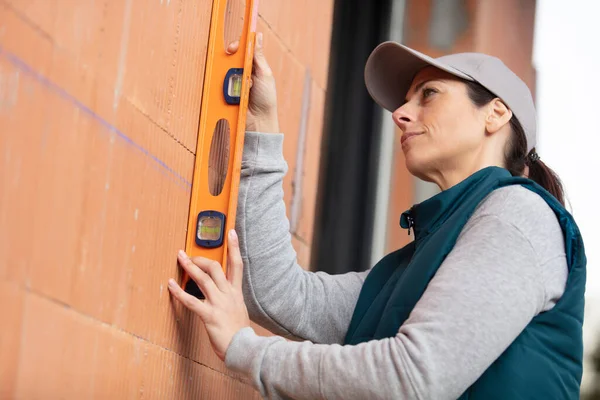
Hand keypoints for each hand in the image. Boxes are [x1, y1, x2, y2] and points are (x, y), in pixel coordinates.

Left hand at [168, 230, 249, 360]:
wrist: (244, 348)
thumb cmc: (239, 333)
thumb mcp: (239, 310)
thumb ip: (231, 299)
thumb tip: (223, 293)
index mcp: (236, 293)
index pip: (237, 264)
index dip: (234, 247)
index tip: (231, 232)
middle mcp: (228, 294)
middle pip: (216, 268)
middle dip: (201, 259)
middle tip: (189, 255)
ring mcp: (219, 304)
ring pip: (203, 280)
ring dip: (190, 267)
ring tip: (180, 259)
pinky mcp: (209, 316)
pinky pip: (191, 301)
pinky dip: (179, 292)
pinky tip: (170, 285)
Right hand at [227, 32, 279, 132]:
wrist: (259, 121)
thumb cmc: (266, 99)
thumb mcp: (265, 75)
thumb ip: (259, 56)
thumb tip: (258, 36)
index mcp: (254, 66)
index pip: (244, 50)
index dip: (238, 45)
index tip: (235, 46)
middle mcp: (243, 72)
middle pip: (231, 58)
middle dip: (230, 56)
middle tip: (230, 55)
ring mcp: (234, 82)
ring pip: (225, 69)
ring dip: (230, 74)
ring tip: (238, 82)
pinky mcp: (226, 91)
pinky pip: (220, 83)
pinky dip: (224, 84)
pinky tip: (231, 89)